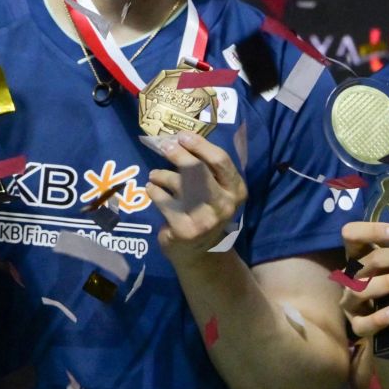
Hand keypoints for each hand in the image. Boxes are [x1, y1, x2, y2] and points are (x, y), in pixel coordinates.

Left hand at [146, 131, 247, 266]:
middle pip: (199, 170)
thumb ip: (208, 168)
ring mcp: (205, 219)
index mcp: (236, 190)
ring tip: (155, 175)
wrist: (200, 253)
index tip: (182, 135)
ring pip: (179, 184)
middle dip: (179, 154)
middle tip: (164, 146)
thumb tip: (181, 139)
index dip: (200, 145)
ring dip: (161, 174)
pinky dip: (154, 191)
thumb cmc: (206, 211)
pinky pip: (163, 201)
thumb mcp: (217, 191)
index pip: (220, 160)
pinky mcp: (185, 229)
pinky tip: (151, 189)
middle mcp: (225, 204)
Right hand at [339, 221, 388, 339]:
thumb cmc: (386, 282)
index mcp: (356, 256)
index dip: (372, 230)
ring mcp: (349, 301)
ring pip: (360, 289)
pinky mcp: (355, 324)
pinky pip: (362, 324)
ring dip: (388, 282)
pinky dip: (378, 318)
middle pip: (369, 261)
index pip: (351, 234)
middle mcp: (349, 276)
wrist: (372, 318)